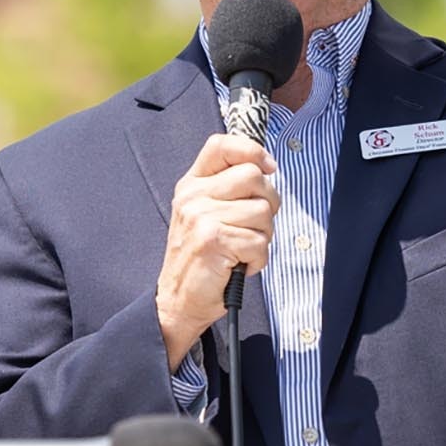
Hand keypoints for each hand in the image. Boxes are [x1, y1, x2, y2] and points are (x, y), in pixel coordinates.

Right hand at [155, 134, 280, 370]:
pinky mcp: (213, 240)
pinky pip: (259, 241)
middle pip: (253, 177)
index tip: (268, 168)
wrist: (177, 300)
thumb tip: (267, 166)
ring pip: (262, 211)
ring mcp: (201, 217)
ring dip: (263, 236)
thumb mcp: (205, 213)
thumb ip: (228, 188)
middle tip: (254, 226)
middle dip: (268, 203)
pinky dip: (258, 258)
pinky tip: (240, 264)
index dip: (252, 150)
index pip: (222, 145)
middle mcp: (193, 196)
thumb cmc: (202, 257)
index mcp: (192, 184)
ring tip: (242, 249)